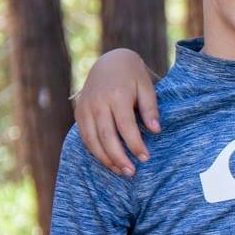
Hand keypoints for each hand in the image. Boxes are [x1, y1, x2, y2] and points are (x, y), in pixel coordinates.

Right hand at [74, 49, 160, 175]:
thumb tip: (156, 131)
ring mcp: (85, 108)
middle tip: (131, 172)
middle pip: (106, 136)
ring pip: (92, 139)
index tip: (145, 158)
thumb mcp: (147, 87)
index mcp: (117, 95)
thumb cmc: (133, 77)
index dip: (135, 144)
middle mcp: (98, 103)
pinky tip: (108, 161)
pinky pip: (85, 136)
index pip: (125, 125)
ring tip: (120, 171)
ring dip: (105, 158)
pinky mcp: (79, 113)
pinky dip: (95, 151)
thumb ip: (151, 109)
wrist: (109, 62)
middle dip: (118, 156)